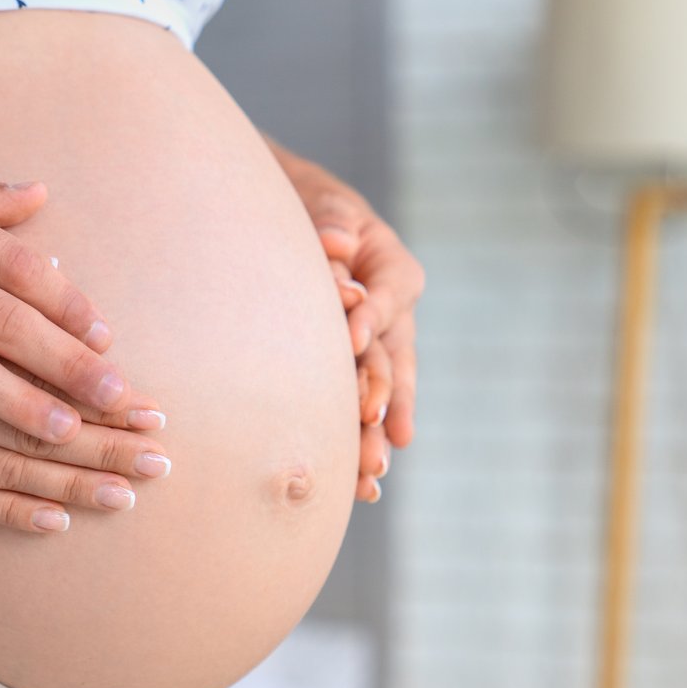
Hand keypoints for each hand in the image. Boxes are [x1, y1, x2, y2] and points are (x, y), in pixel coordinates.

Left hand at [282, 156, 423, 502]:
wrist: (292, 224)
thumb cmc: (307, 207)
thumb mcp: (321, 203)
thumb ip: (330, 219)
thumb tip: (335, 241)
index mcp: (393, 268)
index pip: (390, 294)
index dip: (373, 316)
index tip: (352, 338)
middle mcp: (393, 313)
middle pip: (393, 356)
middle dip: (385, 395)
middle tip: (375, 428)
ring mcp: (377, 347)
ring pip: (381, 393)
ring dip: (377, 432)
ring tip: (373, 471)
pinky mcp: (354, 371)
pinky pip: (363, 407)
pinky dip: (363, 442)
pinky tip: (363, 485)